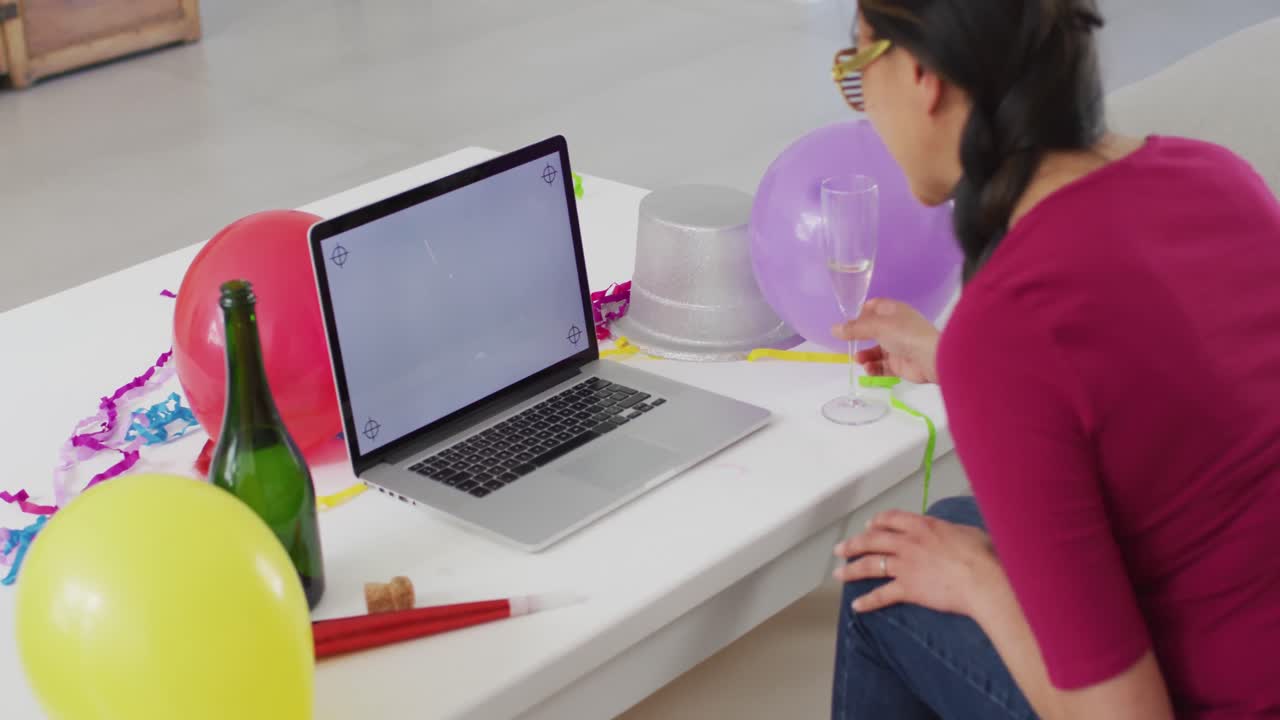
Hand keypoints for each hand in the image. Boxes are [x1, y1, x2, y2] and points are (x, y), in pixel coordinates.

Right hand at [832, 299, 940, 383]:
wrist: (931, 358)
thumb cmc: (905, 334)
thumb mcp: (877, 326)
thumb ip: (854, 329)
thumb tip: (833, 329)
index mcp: (894, 312)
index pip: (875, 307)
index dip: (862, 312)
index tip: (849, 321)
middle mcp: (896, 327)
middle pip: (873, 330)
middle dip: (860, 337)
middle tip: (848, 342)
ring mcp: (899, 346)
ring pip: (876, 350)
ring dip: (865, 355)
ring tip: (860, 360)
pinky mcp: (900, 364)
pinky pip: (882, 366)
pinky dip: (874, 368)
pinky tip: (869, 369)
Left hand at [832, 509, 1002, 616]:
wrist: (982, 579)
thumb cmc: (981, 555)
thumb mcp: (965, 532)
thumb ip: (949, 531)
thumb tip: (950, 535)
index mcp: (922, 525)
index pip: (890, 519)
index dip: (876, 523)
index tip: (868, 526)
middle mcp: (907, 542)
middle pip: (872, 540)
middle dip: (853, 544)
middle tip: (840, 549)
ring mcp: (905, 565)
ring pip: (870, 565)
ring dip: (851, 570)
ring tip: (838, 574)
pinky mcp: (908, 588)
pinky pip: (882, 595)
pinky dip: (867, 601)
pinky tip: (856, 605)